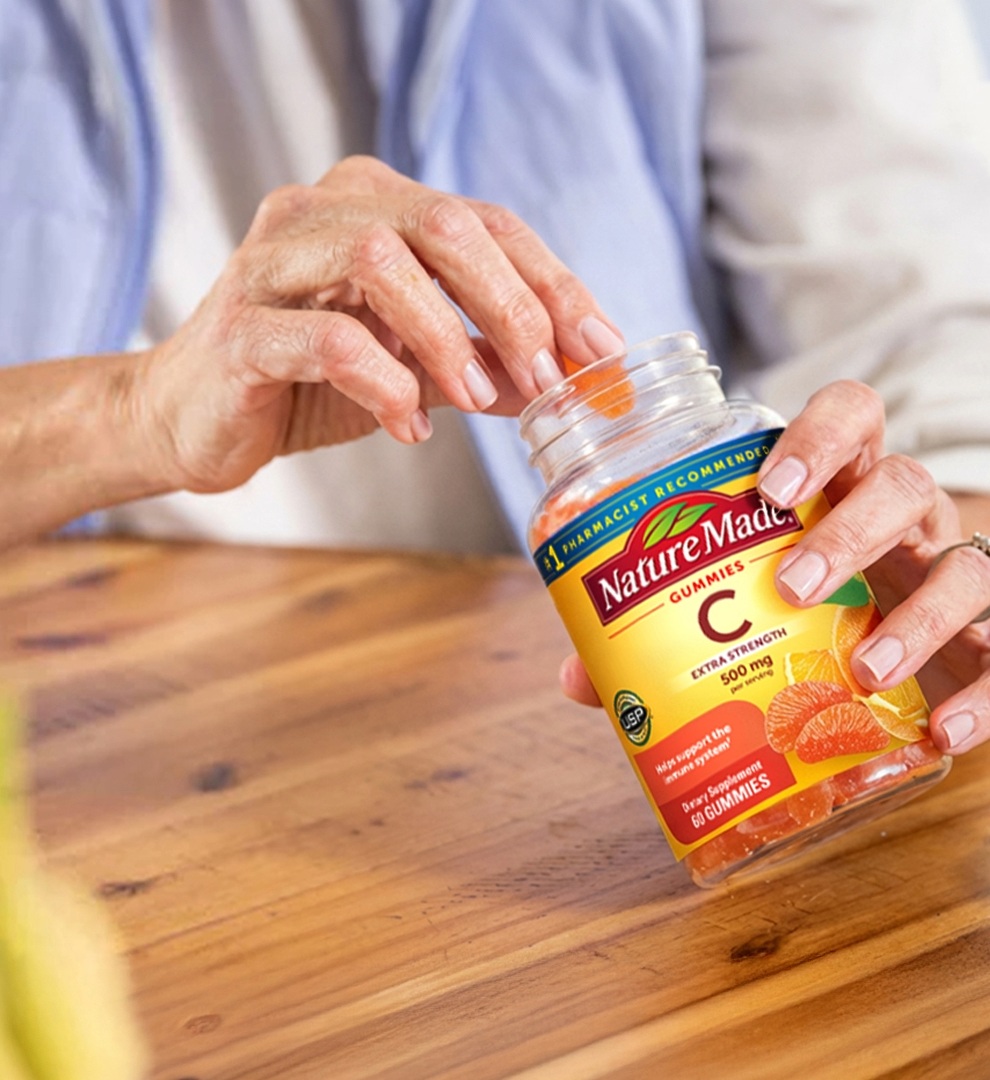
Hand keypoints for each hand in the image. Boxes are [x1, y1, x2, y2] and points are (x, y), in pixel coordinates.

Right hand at [135, 155, 622, 492]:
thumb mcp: (417, 369)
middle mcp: (324, 214)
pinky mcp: (240, 327)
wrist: (194, 418)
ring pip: (381, 263)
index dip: (553, 284)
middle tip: (548, 375)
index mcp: (376, 207)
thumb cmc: (307, 382)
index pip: (486, 223)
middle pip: (443, 225)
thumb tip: (575, 383)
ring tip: (478, 397)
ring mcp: (273, 263)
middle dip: (512, 303)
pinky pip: (325, 341)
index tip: (601, 349)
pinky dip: (383, 384)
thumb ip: (488, 364)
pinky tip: (408, 424)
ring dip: (448, 338)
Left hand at [561, 381, 989, 755]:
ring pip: (967, 565)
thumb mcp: (746, 612)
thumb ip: (665, 636)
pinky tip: (941, 731)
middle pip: (902, 486)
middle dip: (847, 532)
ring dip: (917, 616)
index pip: (851, 417)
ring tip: (864, 668)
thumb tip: (578, 679)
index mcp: (842, 489)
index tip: (769, 488)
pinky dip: (982, 693)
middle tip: (789, 587)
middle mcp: (907, 521)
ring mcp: (954, 573)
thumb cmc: (812, 616)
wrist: (912, 663)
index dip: (818, 436)